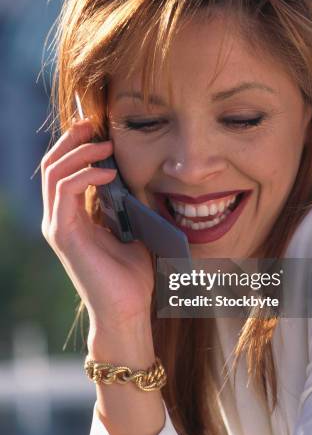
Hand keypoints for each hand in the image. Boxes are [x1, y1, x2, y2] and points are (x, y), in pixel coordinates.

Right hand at [41, 118, 154, 332]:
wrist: (127, 311)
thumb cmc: (132, 274)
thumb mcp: (130, 229)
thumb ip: (125, 203)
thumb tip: (135, 175)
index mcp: (73, 216)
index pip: (63, 171)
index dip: (75, 145)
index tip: (96, 127)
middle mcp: (59, 218)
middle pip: (52, 165)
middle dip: (71, 140)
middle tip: (93, 124)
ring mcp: (58, 226)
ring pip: (54, 173)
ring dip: (78, 152)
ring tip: (104, 145)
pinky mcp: (63, 234)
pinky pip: (65, 191)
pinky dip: (86, 175)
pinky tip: (109, 171)